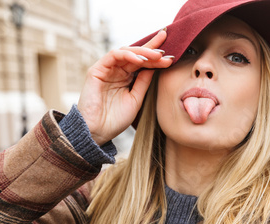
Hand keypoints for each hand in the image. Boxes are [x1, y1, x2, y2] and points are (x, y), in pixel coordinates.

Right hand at [77, 30, 172, 145]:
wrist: (97, 132)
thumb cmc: (116, 119)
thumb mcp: (136, 99)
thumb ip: (143, 82)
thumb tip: (155, 66)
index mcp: (126, 78)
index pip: (142, 62)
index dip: (156, 57)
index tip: (172, 55)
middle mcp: (117, 71)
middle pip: (136, 53)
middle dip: (152, 48)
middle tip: (167, 44)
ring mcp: (107, 69)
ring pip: (126, 52)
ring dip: (143, 52)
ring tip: (157, 56)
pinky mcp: (97, 69)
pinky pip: (113, 56)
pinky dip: (127, 55)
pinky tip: (140, 59)